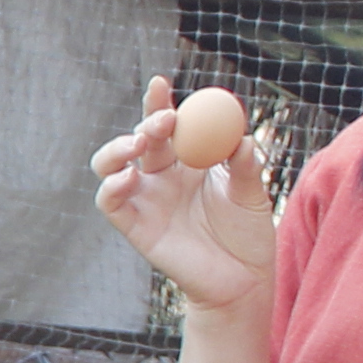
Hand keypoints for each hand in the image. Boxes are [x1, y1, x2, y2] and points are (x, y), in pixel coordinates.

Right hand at [92, 76, 277, 313]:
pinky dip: (111, 186)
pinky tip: (129, 177)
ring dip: (117, 149)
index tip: (161, 82)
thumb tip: (241, 139)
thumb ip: (247, 166)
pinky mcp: (135, 226)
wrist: (243, 280)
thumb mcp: (253, 194)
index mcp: (187, 161)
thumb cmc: (248, 234)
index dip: (158, 102)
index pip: (168, 125)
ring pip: (110, 165)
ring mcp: (145, 200)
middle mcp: (160, 176)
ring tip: (138, 145)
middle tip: (165, 119)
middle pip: (139, 139)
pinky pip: (109, 203)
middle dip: (146, 122)